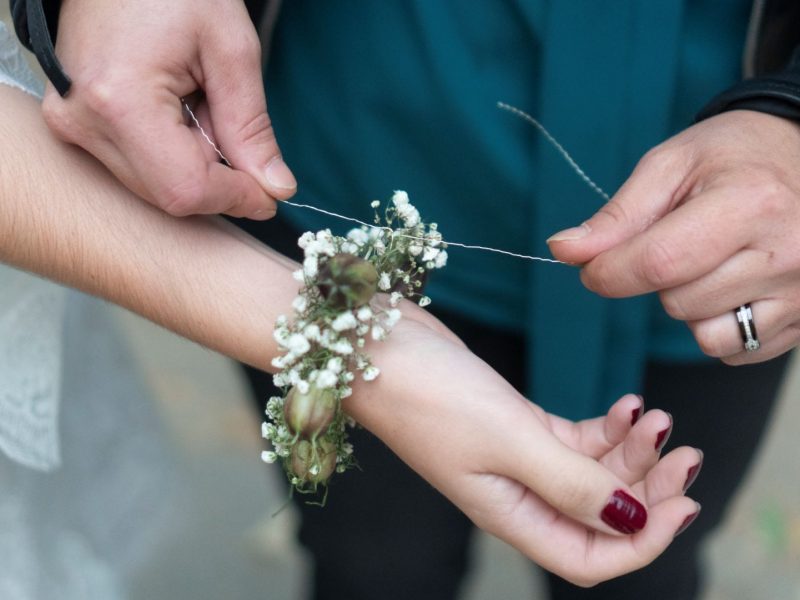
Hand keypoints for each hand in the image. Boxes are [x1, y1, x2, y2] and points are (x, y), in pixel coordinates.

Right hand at [41, 0, 295, 217]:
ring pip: (154, 186)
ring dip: (194, 163)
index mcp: (121, 101)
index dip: (236, 198)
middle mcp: (83, 121)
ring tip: (197, 102)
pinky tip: (175, 108)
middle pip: (170, 194)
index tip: (271, 192)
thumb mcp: (231, 50)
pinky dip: (170, 152)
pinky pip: (135, 166)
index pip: (187, 189)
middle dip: (217, 177)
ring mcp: (71, 124)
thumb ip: (252, 127)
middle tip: (229, 121)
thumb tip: (276, 189)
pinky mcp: (71, 122)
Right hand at [348, 304, 700, 585]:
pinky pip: (576, 439)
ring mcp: (517, 458)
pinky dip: (606, 426)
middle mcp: (517, 494)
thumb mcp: (506, 439)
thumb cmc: (426, 394)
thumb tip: (632, 522)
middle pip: (599, 515)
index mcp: (510, 514)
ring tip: (653, 415)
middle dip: (648, 491)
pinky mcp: (516, 423)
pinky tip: (625, 404)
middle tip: (684, 452)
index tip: (683, 503)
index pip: (589, 557)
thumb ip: (571, 483)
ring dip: (631, 452)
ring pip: (592, 473)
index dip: (643, 542)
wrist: (375, 345)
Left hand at [548, 110, 799, 364]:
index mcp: (751, 204)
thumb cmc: (733, 155)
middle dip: (656, 280)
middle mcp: (787, 254)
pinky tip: (731, 287)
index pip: (658, 263)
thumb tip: (563, 251)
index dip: (609, 273)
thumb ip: (617, 216)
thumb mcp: (670, 166)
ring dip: (689, 306)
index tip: (593, 267)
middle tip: (679, 241)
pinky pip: (735, 352)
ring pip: (705, 335)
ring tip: (709, 263)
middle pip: (677, 302)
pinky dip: (718, 327)